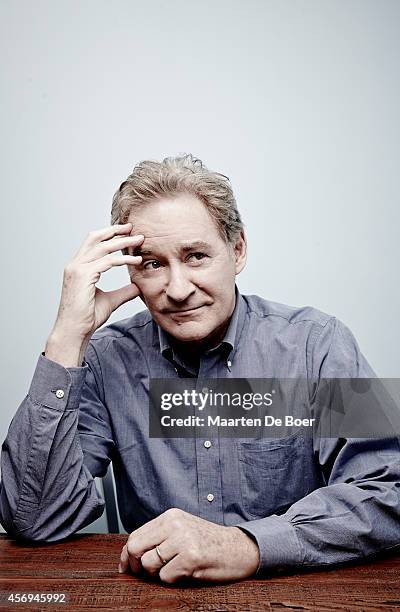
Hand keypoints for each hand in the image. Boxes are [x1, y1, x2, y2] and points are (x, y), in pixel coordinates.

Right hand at [46, 223, 143, 365]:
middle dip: (115, 231)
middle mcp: (75, 265)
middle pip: (96, 238)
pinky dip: (123, 259)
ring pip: (103, 247)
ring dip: (123, 242)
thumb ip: (123, 291)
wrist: (74, 331)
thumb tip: (138, 286)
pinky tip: (136, 260)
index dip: (109, 235)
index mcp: (78, 267)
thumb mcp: (110, 300)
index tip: (126, 232)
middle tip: (133, 228)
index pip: (93, 243)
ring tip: (139, 241)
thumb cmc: (87, 318)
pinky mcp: (83, 276)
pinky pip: (107, 261)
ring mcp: (77, 269)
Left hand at [118, 508, 259, 582]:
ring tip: (175, 568)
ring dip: (158, 573)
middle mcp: (174, 524)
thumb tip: (126, 556)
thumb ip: (157, 538)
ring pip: (149, 564)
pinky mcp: (190, 557)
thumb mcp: (181, 531)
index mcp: (170, 516)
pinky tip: (187, 571)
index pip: (135, 535)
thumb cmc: (208, 543)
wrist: (239, 549)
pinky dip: (173, 579)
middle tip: (146, 573)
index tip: (125, 567)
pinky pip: (165, 576)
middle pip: (135, 548)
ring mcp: (183, 540)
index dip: (127, 555)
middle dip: (137, 565)